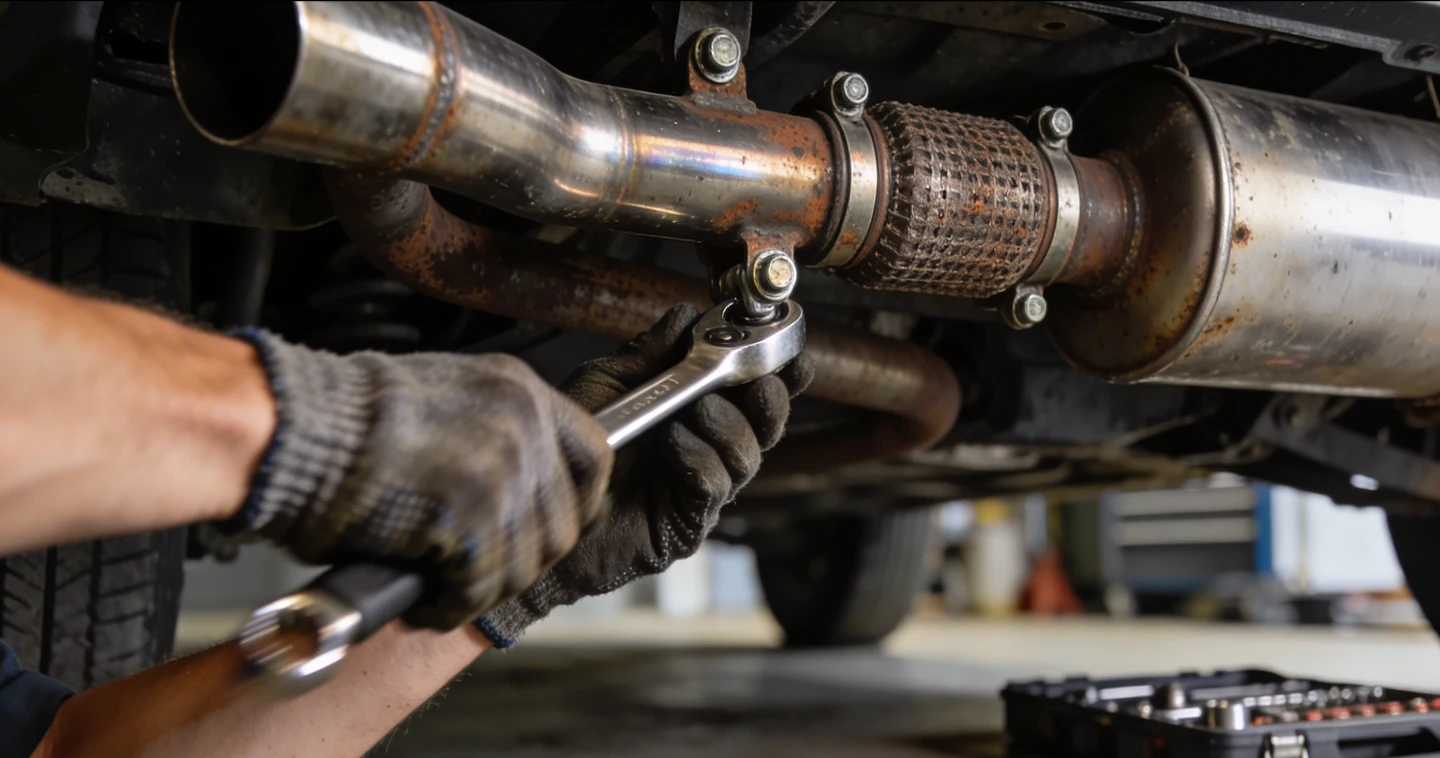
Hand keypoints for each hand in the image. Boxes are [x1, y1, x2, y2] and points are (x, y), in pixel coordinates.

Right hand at [225, 331, 612, 629]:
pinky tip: (426, 602)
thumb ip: (493, 432)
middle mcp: (522, 425)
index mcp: (518, 388)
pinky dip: (453, 606)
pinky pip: (482, 586)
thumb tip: (518, 486)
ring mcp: (502, 471)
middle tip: (481, 571)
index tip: (558, 526)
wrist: (291, 430)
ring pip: (526, 561)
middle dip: (525, 557)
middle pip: (564, 520)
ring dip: (484, 585)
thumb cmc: (341, 418)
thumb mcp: (443, 396)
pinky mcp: (472, 519)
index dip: (578, 502)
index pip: (593, 455)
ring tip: (444, 588)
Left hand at [477, 305, 813, 646]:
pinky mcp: (686, 525)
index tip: (793, 355)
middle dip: (771, 401)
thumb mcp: (607, 385)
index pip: (752, 394)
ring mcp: (700, 492)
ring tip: (696, 409)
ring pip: (748, 457)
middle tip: (758, 382)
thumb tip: (686, 314)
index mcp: (697, 416)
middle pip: (765, 427)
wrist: (539, 508)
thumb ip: (649, 354)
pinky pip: (715, 487)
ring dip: (729, 426)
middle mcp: (707, 452)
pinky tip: (675, 442)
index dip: (780, 376)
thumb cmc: (570, 448)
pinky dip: (701, 457)